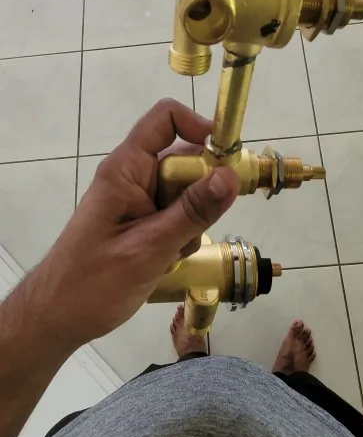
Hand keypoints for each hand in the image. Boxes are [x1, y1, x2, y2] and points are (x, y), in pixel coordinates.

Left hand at [30, 99, 238, 350]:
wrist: (58, 317)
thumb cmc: (93, 282)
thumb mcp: (149, 248)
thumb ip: (192, 212)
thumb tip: (230, 176)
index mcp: (125, 169)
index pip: (164, 119)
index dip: (199, 126)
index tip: (227, 158)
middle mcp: (132, 176)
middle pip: (183, 159)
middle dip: (202, 188)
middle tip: (202, 224)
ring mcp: (136, 200)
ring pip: (184, 191)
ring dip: (193, 218)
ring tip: (176, 251)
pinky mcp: (141, 222)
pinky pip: (175, 215)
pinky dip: (182, 234)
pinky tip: (169, 260)